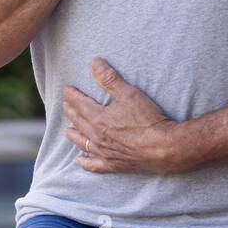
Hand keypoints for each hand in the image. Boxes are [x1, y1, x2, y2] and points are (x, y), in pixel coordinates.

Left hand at [62, 57, 180, 173]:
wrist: (162, 148)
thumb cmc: (147, 120)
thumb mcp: (128, 94)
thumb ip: (109, 78)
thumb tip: (94, 62)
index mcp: (98, 118)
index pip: (80, 104)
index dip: (72, 95)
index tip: (67, 89)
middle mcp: (96, 136)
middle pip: (78, 122)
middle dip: (70, 112)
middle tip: (65, 105)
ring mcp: (104, 152)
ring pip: (82, 142)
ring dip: (73, 135)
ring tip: (67, 130)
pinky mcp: (113, 165)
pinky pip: (93, 165)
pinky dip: (84, 162)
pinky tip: (79, 160)